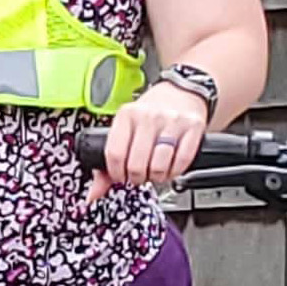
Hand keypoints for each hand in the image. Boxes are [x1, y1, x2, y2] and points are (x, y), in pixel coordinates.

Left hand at [86, 82, 209, 203]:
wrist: (182, 91)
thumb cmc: (151, 114)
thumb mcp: (127, 129)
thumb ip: (109, 162)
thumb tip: (93, 194)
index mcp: (127, 115)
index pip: (115, 154)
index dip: (117, 173)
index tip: (121, 176)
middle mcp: (149, 116)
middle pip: (137, 164)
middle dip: (137, 177)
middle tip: (139, 175)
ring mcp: (172, 121)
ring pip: (159, 166)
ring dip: (156, 177)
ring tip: (155, 171)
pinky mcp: (192, 127)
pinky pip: (181, 161)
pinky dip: (175, 172)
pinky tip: (170, 167)